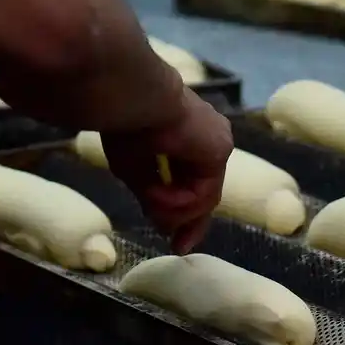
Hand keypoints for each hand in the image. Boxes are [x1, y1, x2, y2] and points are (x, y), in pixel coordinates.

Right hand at [102, 89, 231, 253]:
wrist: (132, 97)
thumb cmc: (125, 123)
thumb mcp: (134, 169)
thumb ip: (153, 196)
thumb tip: (165, 227)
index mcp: (187, 138)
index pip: (195, 181)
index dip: (185, 212)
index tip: (177, 240)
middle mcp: (207, 140)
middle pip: (205, 192)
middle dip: (191, 223)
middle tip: (180, 247)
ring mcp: (216, 144)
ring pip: (202, 197)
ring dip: (172, 209)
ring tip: (150, 201)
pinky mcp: (218, 151)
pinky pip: (202, 194)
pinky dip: (178, 202)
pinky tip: (159, 195)